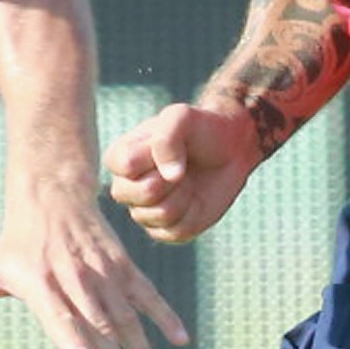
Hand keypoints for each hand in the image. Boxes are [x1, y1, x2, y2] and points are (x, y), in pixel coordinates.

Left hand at [0, 186, 190, 348]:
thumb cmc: (16, 243)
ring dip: (144, 348)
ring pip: (127, 315)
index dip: (70, 336)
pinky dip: (165, 315)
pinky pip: (147, 294)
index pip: (57, 314)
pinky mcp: (123, 266)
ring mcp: (102, 272)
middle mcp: (74, 278)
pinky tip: (180, 340)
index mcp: (40, 283)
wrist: (53, 195)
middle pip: (99, 322)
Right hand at [104, 102, 259, 243]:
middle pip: (136, 194)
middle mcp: (126, 187)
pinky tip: (193, 199)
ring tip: (187, 180)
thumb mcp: (181, 117)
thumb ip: (167, 138)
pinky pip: (174, 231)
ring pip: (158, 214)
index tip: (171, 145)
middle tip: (182, 167)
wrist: (229, 151)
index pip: (125, 166)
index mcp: (119, 157)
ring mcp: (143, 211)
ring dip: (183, 195)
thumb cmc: (199, 129)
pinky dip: (192, 214)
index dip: (154, 157)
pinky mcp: (164, 230)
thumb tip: (170, 176)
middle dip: (167, 179)